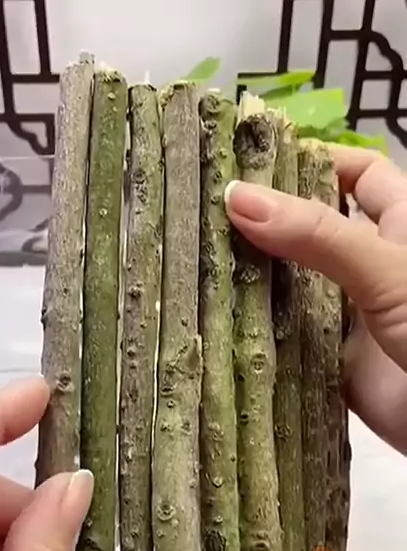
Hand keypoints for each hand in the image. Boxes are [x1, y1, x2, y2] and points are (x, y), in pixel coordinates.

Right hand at [225, 145, 406, 453]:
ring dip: (254, 272)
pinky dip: (258, 328)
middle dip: (266, 216)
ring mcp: (348, 311)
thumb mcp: (388, 271)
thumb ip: (319, 235)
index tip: (250, 163)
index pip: (356, 172)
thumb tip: (237, 197)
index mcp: (398, 224)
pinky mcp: (331, 357)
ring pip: (294, 280)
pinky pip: (288, 334)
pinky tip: (215, 316)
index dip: (312, 160)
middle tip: (203, 210)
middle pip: (312, 225)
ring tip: (196, 256)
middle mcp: (368, 262)